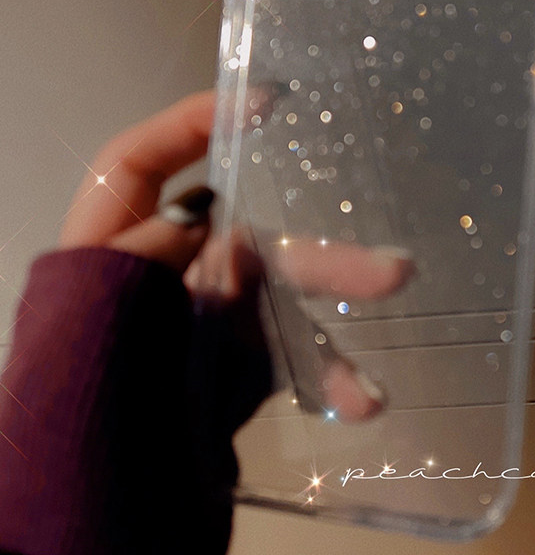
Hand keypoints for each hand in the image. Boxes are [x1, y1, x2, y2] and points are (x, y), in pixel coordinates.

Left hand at [58, 90, 414, 421]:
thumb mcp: (90, 314)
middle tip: (391, 266)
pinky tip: (360, 399)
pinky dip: (323, 374)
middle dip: (320, 253)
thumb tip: (212, 228)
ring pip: (283, 300)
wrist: (89, 500)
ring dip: (337, 322)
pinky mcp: (234, 364)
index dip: (196, 119)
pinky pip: (285, 355)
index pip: (144, 158)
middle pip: (250, 237)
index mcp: (116, 241)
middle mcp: (171, 267)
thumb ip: (145, 260)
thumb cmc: (74, 391)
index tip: (266, 101)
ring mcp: (208, 316)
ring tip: (393, 331)